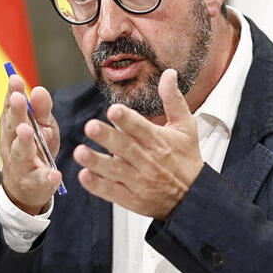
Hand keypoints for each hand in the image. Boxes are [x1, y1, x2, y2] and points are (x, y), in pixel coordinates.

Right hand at [0, 73, 61, 213]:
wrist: (28, 189)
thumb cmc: (35, 150)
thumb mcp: (42, 127)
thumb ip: (42, 109)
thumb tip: (38, 89)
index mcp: (13, 127)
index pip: (11, 107)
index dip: (12, 93)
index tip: (15, 79)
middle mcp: (12, 144)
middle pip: (12, 127)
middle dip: (15, 112)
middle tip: (18, 99)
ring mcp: (20, 164)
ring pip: (20, 152)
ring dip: (24, 141)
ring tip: (27, 131)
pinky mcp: (33, 183)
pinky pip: (39, 179)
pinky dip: (47, 177)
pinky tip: (54, 174)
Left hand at [73, 69, 202, 219]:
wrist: (193, 197)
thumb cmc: (186, 159)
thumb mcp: (186, 127)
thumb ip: (173, 100)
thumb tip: (169, 74)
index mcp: (158, 141)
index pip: (141, 128)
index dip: (127, 119)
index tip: (114, 110)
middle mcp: (147, 160)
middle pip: (124, 147)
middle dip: (107, 137)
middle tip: (90, 126)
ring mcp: (138, 181)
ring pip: (114, 170)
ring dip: (96, 161)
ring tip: (80, 152)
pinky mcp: (131, 198)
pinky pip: (112, 192)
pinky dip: (97, 185)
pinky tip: (84, 176)